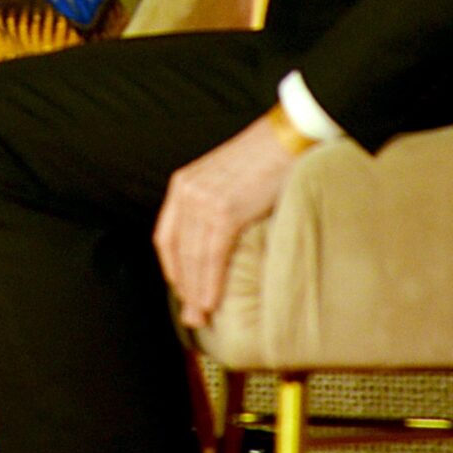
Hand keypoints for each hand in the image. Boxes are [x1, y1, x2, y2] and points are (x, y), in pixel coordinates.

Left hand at [153, 110, 304, 329]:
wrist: (286, 137)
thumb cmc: (263, 159)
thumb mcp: (224, 179)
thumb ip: (212, 204)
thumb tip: (217, 240)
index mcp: (182, 184)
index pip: (166, 236)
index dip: (172, 267)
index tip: (182, 289)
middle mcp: (187, 192)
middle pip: (177, 251)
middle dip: (184, 286)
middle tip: (192, 315)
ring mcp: (205, 201)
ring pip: (193, 257)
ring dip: (197, 290)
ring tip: (201, 315)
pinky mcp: (226, 210)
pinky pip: (213, 255)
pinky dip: (211, 281)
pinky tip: (212, 300)